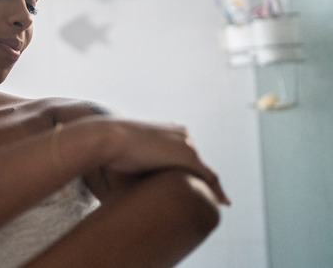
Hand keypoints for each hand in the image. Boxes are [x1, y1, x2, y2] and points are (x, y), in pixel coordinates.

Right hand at [83, 118, 230, 205]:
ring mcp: (187, 144)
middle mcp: (182, 134)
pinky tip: (223, 203)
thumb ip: (139, 162)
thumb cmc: (111, 149)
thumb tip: (131, 180)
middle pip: (198, 162)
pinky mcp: (189, 156)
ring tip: (218, 204)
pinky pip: (209, 177)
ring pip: (205, 171)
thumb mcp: (128, 153)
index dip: (191, 170)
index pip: (186, 152)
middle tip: (212, 198)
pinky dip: (217, 191)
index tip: (194, 183)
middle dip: (203, 180)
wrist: (108, 138)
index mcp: (168, 129)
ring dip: (210, 187)